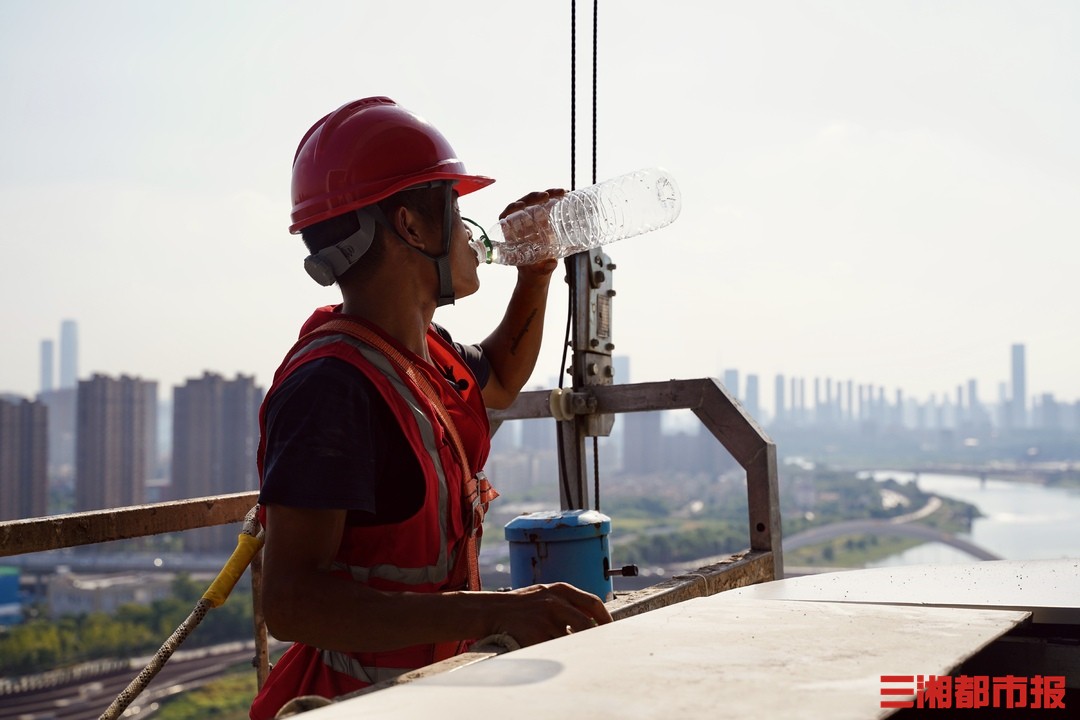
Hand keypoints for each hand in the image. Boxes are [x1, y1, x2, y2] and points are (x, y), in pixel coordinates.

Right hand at [485, 582, 612, 646]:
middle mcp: (555, 602)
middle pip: (586, 625)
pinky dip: (557, 655)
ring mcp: (545, 619)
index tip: (610, 630)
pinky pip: (554, 649)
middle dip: (594, 639)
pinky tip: (555, 657)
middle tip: (599, 650)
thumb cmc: (520, 604)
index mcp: (560, 590)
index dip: (605, 619)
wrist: (491, 610)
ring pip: (570, 640)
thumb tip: (593, 619)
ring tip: (575, 656)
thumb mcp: (544, 594)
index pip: (593, 603)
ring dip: (573, 649)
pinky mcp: (535, 635)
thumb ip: (567, 602)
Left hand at [499, 188, 565, 276]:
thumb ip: (544, 268)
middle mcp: (520, 222)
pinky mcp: (543, 218)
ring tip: (562, 192)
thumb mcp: (538, 270)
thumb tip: (551, 263)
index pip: (506, 215)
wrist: (539, 271)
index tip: (520, 205)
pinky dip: (555, 197)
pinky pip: (547, 204)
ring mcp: (532, 218)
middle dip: (534, 196)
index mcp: (511, 232)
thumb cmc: (533, 271)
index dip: (512, 208)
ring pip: (536, 201)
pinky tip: (566, 194)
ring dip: (548, 193)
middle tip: (547, 195)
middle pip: (523, 203)